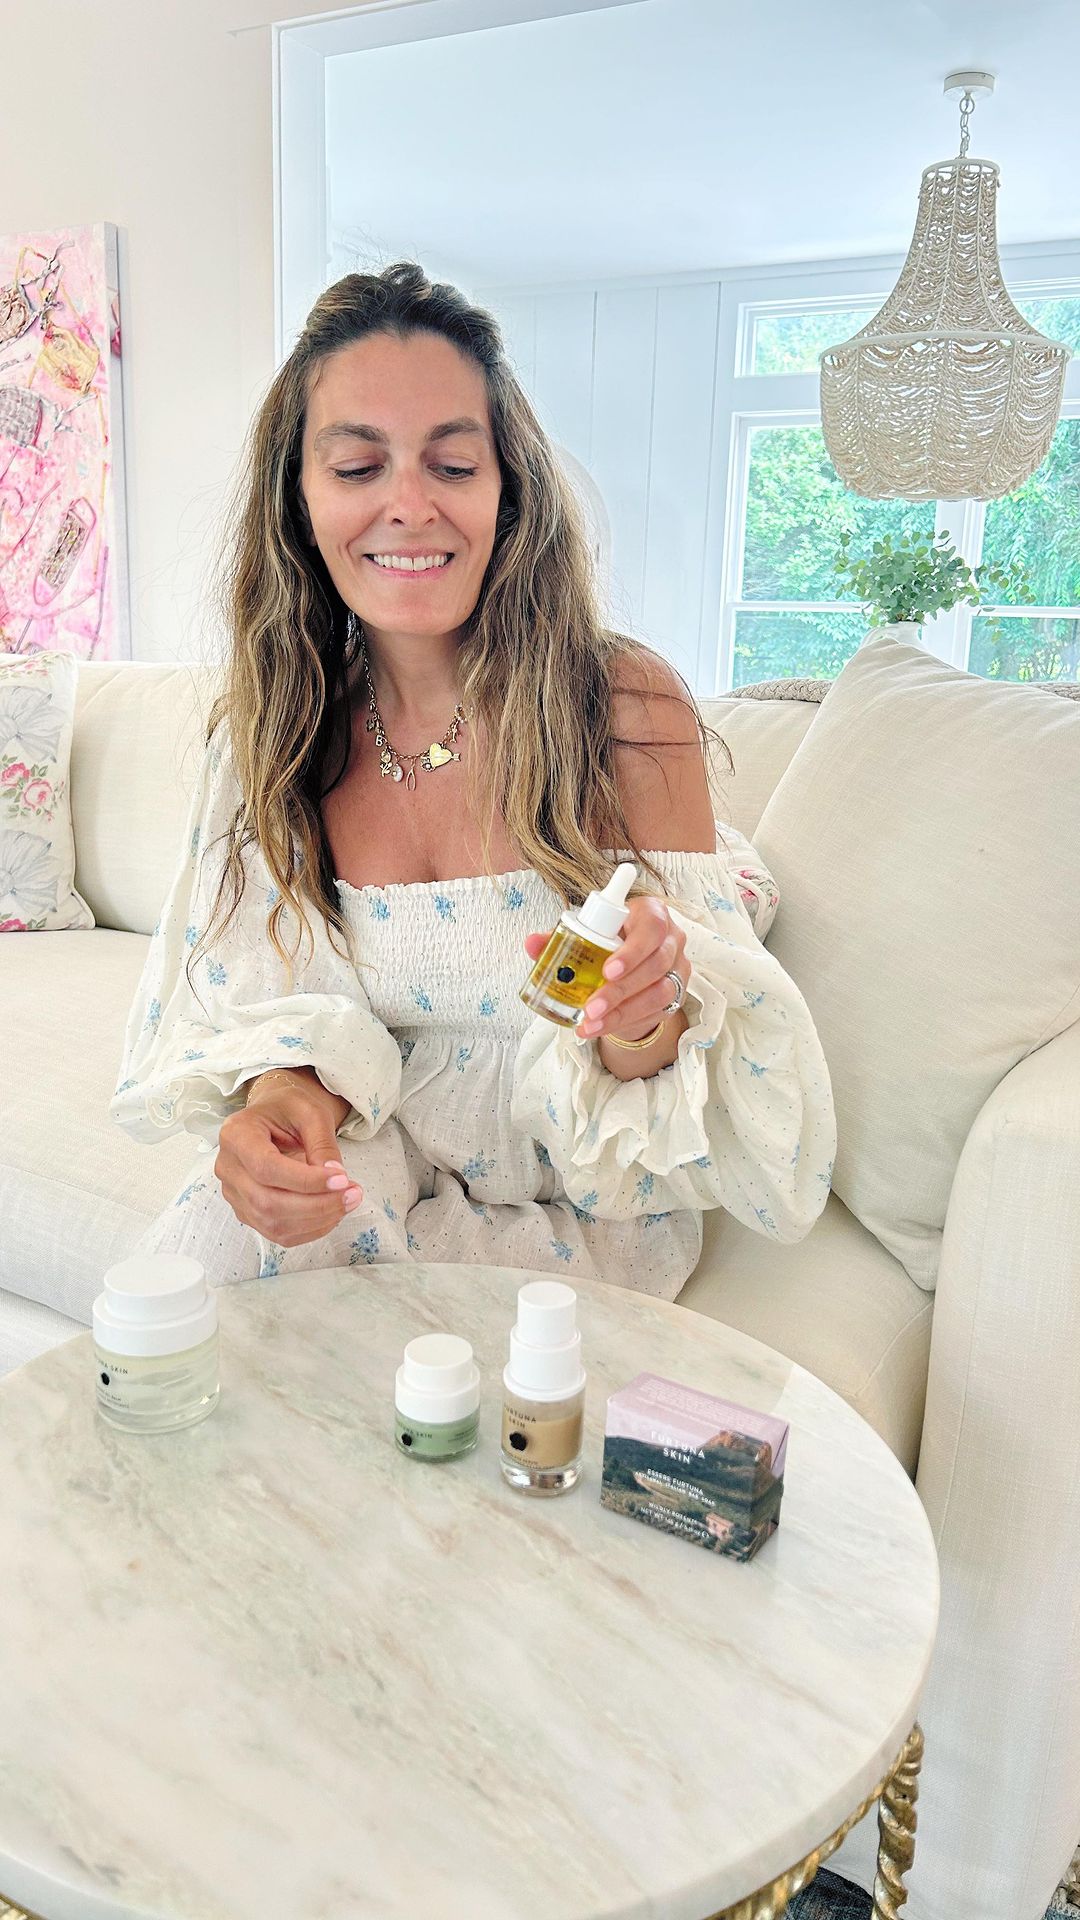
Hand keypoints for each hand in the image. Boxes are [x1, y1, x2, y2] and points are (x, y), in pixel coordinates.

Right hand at [215, 1070, 361, 1247]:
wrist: (274, 1117)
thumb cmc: (289, 1110)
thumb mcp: (311, 1113)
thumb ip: (322, 1145)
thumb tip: (335, 1180)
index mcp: (236, 1135)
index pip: (266, 1168)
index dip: (306, 1181)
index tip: (342, 1179)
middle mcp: (228, 1167)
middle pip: (267, 1202)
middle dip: (316, 1205)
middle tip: (353, 1194)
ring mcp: (234, 1193)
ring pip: (272, 1223)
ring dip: (317, 1220)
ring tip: (348, 1202)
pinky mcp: (247, 1211)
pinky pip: (277, 1233)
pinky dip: (310, 1229)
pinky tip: (332, 1214)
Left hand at [524, 896, 688, 1043]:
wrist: (632, 964)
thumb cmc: (611, 941)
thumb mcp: (588, 934)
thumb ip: (560, 937)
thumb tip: (533, 943)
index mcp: (650, 914)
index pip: (652, 926)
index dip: (632, 951)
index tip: (607, 971)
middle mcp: (670, 939)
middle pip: (655, 964)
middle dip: (620, 990)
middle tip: (591, 1007)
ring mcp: (677, 968)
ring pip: (659, 992)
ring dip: (623, 1012)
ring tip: (592, 1023)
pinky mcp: (676, 995)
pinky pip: (657, 1012)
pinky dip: (626, 1022)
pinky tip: (602, 1027)